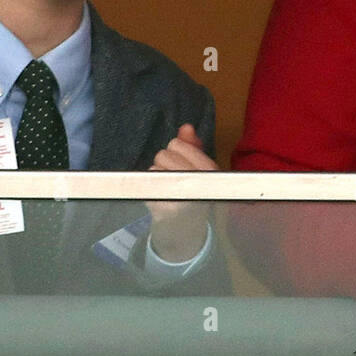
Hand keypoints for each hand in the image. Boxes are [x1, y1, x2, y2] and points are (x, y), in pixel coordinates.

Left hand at [145, 124, 217, 262]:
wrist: (186, 227)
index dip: (176, 151)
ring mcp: (181, 196)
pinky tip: (160, 196)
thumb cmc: (192, 191)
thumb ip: (193, 145)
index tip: (184, 163)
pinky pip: (146, 184)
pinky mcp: (164, 208)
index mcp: (209, 169)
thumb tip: (186, 128)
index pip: (177, 144)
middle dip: (166, 162)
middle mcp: (198, 181)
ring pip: (153, 168)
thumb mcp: (199, 167)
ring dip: (157, 175)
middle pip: (163, 154)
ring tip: (169, 187)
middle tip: (175, 176)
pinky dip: (149, 188)